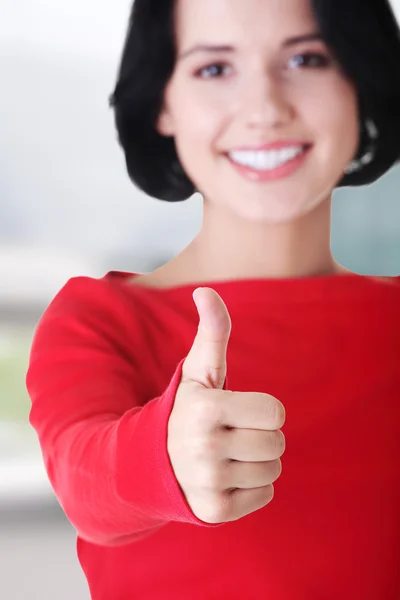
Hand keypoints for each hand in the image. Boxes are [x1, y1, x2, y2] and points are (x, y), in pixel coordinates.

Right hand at [167, 287, 285, 523]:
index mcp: (205, 409)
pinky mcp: (214, 511)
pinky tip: (224, 476)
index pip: (276, 413)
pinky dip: (250, 486)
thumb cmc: (184, 408)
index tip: (237, 410)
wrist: (150, 460)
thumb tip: (206, 290)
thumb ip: (211, 331)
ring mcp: (209, 483)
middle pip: (277, 443)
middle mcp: (205, 448)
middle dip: (260, 434)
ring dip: (256, 460)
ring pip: (273, 469)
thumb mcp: (197, 370)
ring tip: (226, 454)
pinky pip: (264, 494)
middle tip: (231, 433)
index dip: (262, 409)